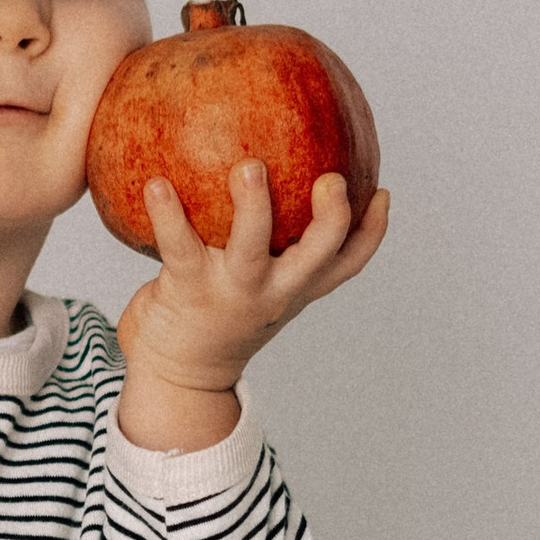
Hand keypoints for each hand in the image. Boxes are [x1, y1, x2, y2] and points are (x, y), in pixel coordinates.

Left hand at [115, 166, 390, 448]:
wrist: (177, 373)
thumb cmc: (215, 313)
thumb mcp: (254, 284)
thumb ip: (266, 241)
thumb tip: (263, 167)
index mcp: (294, 287)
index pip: (347, 263)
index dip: (372, 231)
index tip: (382, 194)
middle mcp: (272, 290)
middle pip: (318, 256)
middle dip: (332, 218)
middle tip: (332, 178)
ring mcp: (233, 291)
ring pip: (252, 249)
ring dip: (254, 207)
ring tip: (249, 167)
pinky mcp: (189, 289)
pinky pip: (179, 246)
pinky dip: (167, 214)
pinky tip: (156, 185)